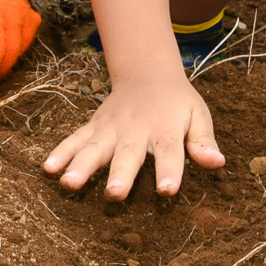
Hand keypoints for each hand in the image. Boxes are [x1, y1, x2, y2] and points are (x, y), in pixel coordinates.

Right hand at [45, 68, 221, 198]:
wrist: (147, 72)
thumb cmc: (177, 102)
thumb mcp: (198, 115)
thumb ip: (203, 140)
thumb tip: (217, 162)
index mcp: (166, 128)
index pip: (170, 152)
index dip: (169, 171)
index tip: (167, 191)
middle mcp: (136, 129)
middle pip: (128, 153)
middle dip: (121, 174)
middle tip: (115, 194)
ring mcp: (112, 128)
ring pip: (95, 148)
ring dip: (81, 165)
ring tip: (68, 183)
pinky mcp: (95, 127)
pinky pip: (76, 139)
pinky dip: (61, 152)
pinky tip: (47, 169)